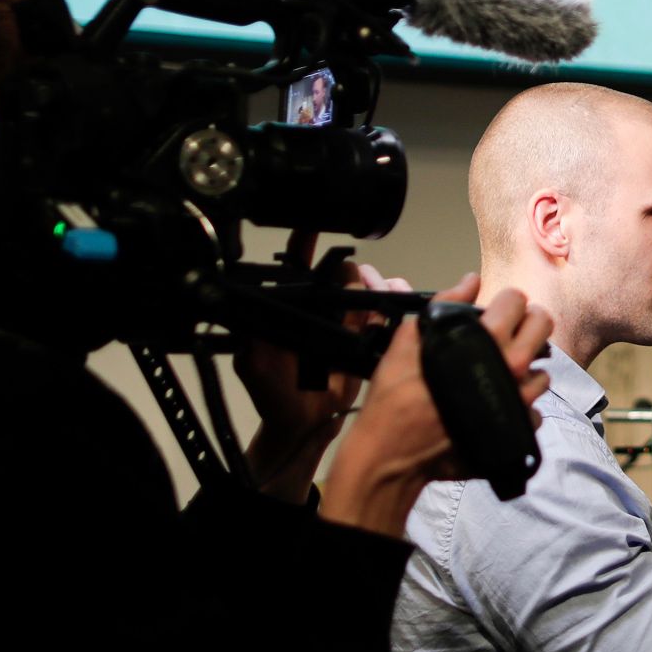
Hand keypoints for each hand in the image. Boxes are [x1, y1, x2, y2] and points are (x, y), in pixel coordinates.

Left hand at [240, 232, 410, 500]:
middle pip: (344, 271)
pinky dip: (396, 303)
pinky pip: (388, 312)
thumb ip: (255, 333)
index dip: (307, 240)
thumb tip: (258, 302)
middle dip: (354, 270)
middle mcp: (322, 308)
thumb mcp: (255, 362)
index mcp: (294, 306)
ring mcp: (348, 322)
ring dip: (379, 285)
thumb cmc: (275, 396)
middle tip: (361, 281)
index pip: (300, 264)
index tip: (316, 224)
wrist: (306, 426)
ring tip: (382, 294)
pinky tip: (396, 303)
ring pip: (370, 287)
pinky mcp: (370, 337)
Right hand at [319, 276, 551, 538]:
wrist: (391, 455)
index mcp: (487, 341)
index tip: (498, 307)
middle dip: (529, 321)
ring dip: (526, 369)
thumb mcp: (409, 340)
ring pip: (543, 373)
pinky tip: (498, 405)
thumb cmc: (395, 398)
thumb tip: (470, 282)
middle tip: (511, 329)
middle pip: (543, 328)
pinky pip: (534, 411)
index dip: (506, 300)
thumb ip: (445, 305)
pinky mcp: (518, 432)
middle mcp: (512, 369)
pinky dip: (520, 406)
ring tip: (500, 373)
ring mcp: (519, 403)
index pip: (518, 301)